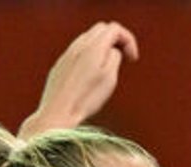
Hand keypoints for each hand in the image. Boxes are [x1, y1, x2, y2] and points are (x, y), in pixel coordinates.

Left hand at [24, 21, 139, 134]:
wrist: (58, 113)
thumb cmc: (85, 98)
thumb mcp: (109, 77)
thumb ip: (115, 57)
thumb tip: (113, 50)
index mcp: (93, 47)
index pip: (115, 29)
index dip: (128, 40)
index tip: (133, 59)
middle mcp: (78, 46)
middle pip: (101, 29)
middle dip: (116, 40)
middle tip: (124, 57)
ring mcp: (67, 54)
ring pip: (88, 39)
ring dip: (102, 47)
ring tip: (107, 68)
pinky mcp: (60, 65)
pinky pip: (78, 52)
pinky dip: (89, 56)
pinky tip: (91, 75)